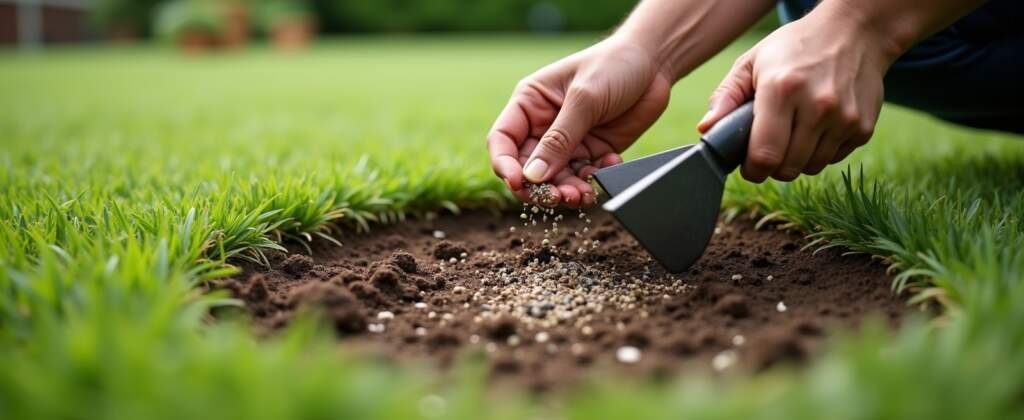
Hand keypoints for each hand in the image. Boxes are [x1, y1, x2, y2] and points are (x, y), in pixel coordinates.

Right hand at [487, 38, 671, 206]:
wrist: (654, 63)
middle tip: (557, 198)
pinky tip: (611, 164)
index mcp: (530, 103)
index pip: (503, 140)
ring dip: (568, 190)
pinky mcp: (593, 152)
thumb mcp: (584, 99)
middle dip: (541, 186)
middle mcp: (544, 125)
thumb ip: (559, 139)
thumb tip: (533, 176)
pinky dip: (595, 179)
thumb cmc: (613, 65)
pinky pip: (585, 176)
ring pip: (557, 178)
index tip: (518, 184)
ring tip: (584, 195)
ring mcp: (569, 141)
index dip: (505, 165)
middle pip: (529, 167)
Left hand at [697, 7, 894, 181]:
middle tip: (768, 148)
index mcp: (782, 89)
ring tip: (792, 134)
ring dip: (797, 161)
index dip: (752, 169)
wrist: (854, 31)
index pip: (764, 154)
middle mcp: (817, 105)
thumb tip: (706, 128)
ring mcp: (844, 118)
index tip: (748, 164)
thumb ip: (727, 96)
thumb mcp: (753, 62)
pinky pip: (833, 159)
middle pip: (787, 168)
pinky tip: (816, 127)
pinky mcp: (863, 127)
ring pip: (811, 168)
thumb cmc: (795, 47)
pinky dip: (821, 152)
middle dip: (772, 167)